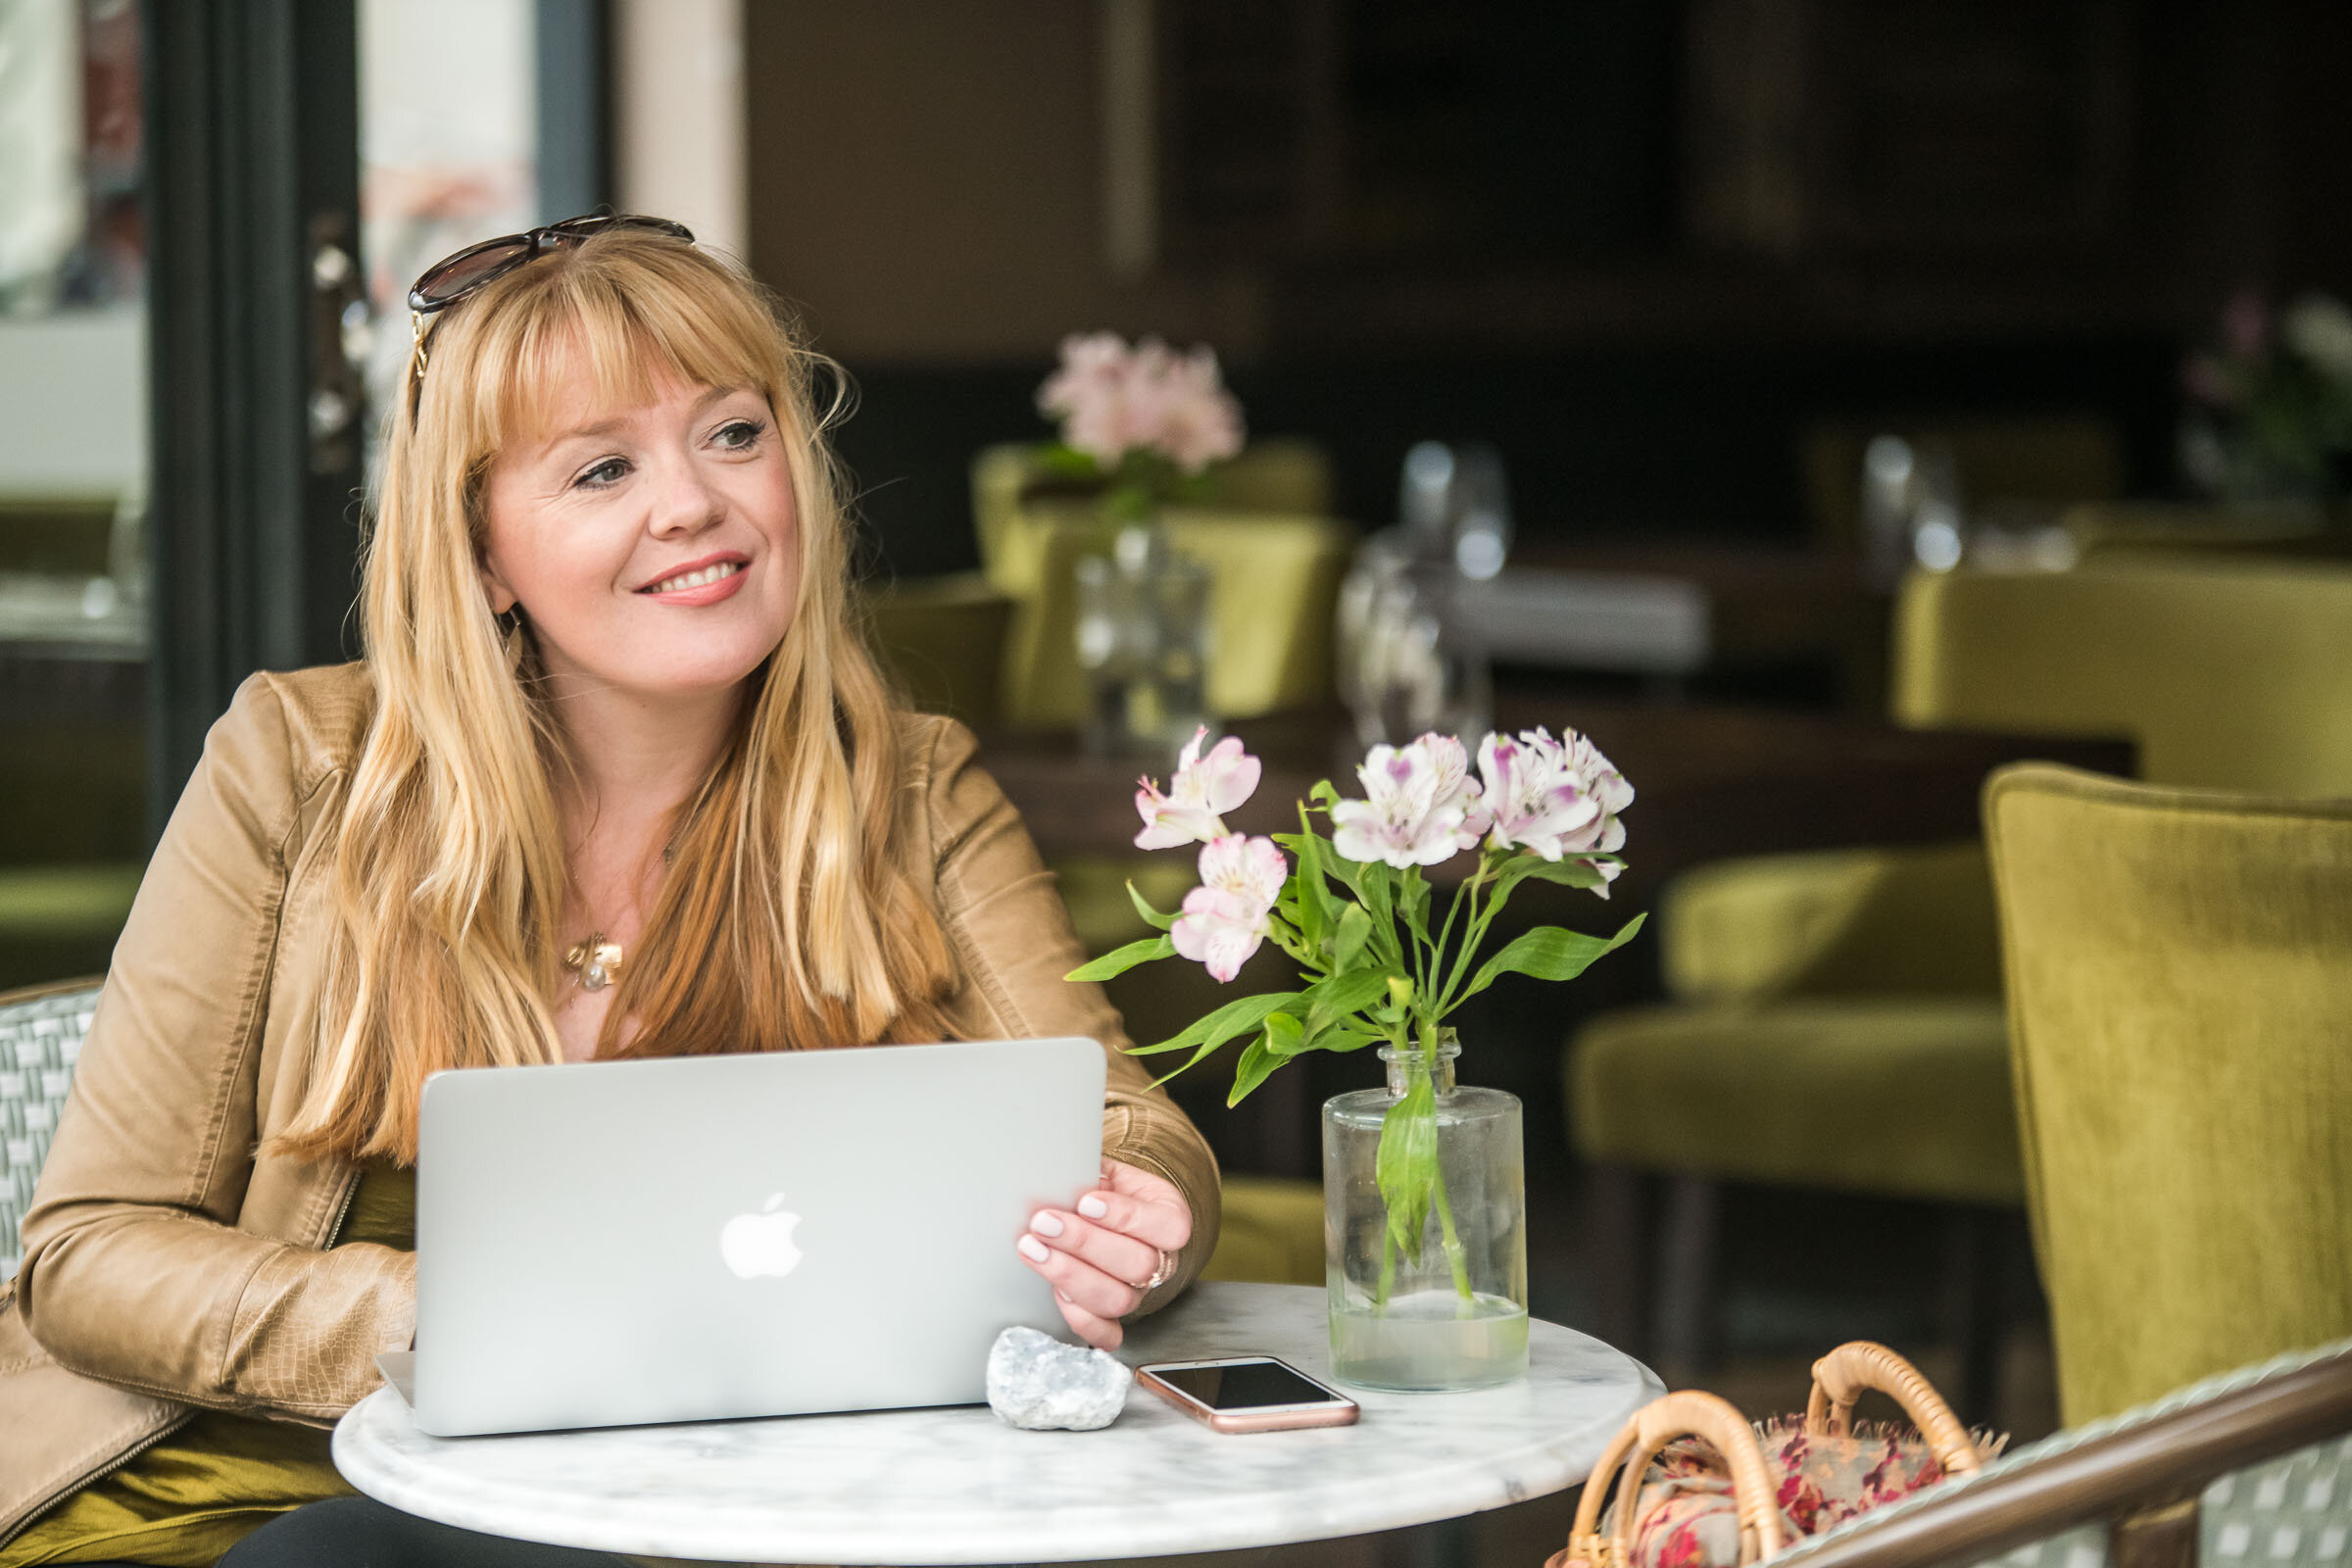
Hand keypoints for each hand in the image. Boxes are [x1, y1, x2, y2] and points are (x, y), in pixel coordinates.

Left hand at [1015, 1158, 1192, 1349]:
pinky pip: (1106, 1336)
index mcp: (1170, 1219)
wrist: (1107, 1216)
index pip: (1165, 1226)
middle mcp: (1161, 1262)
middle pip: (1137, 1265)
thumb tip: (1060, 1170)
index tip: (1085, 1202)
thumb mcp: (1108, 1170)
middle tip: (1044, 1222)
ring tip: (1033, 1249)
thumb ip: (1092, 1172)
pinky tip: (1054, 1293)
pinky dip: (1079, 1318)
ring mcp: (1139, 1294)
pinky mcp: (1115, 1319)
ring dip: (1070, 1275)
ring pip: (1118, 1300)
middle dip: (1084, 1243)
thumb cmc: (1106, 1191)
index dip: (1124, 1217)